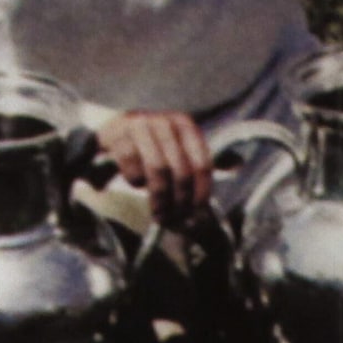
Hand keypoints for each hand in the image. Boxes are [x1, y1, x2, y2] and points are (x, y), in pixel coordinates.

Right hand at [97, 109, 212, 219]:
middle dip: (180, 201)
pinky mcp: (117, 135)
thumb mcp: (176, 148)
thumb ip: (198, 163)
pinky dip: (136, 180)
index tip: (198, 214)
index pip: (202, 164)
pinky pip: (132, 166)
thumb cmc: (149, 146)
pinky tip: (137, 184)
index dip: (201, 193)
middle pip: (181, 170)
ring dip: (160, 198)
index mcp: (185, 125)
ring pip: (158, 169)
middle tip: (176, 220)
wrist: (111, 132)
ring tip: (160, 214)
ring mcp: (140, 126)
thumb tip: (231, 175)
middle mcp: (164, 122)